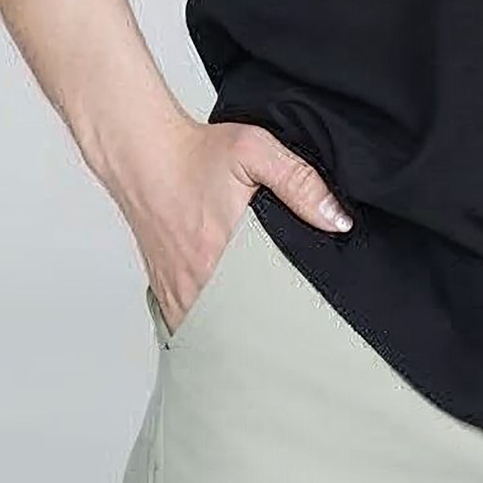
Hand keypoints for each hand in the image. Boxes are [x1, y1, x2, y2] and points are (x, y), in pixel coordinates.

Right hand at [122, 118, 352, 333]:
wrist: (144, 154)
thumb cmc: (196, 152)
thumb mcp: (256, 151)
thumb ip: (300, 182)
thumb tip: (337, 220)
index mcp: (224, 252)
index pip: (270, 301)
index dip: (293, 308)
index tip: (311, 311)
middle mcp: (196, 280)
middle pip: (243, 323)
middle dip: (269, 325)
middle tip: (294, 323)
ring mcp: (177, 290)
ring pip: (213, 331)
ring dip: (238, 328)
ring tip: (264, 326)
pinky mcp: (165, 290)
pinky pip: (188, 325)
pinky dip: (209, 325)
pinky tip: (228, 318)